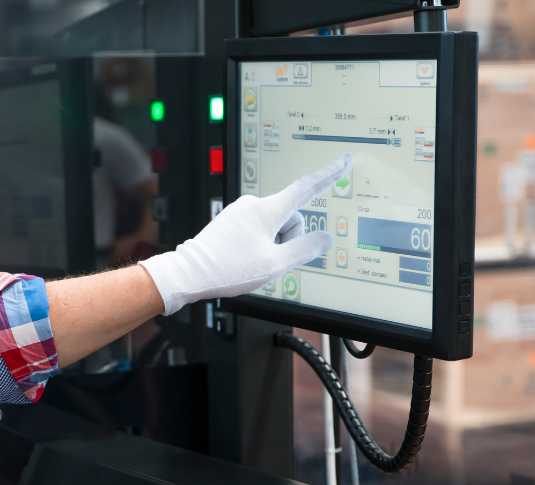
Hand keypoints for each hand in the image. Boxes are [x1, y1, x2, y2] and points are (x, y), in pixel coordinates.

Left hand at [137, 154, 353, 314]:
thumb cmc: (228, 269)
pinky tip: (242, 257)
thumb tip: (325, 238)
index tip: (344, 161)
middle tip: (267, 259)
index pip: (307, 187)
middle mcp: (253, 204)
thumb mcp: (276, 264)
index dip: (329, 174)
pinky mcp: (232, 219)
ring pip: (275, 226)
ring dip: (272, 244)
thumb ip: (306, 250)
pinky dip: (259, 243)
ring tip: (250, 260)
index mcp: (267, 210)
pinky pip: (258, 228)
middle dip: (288, 239)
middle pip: (291, 218)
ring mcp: (240, 210)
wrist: (189, 272)